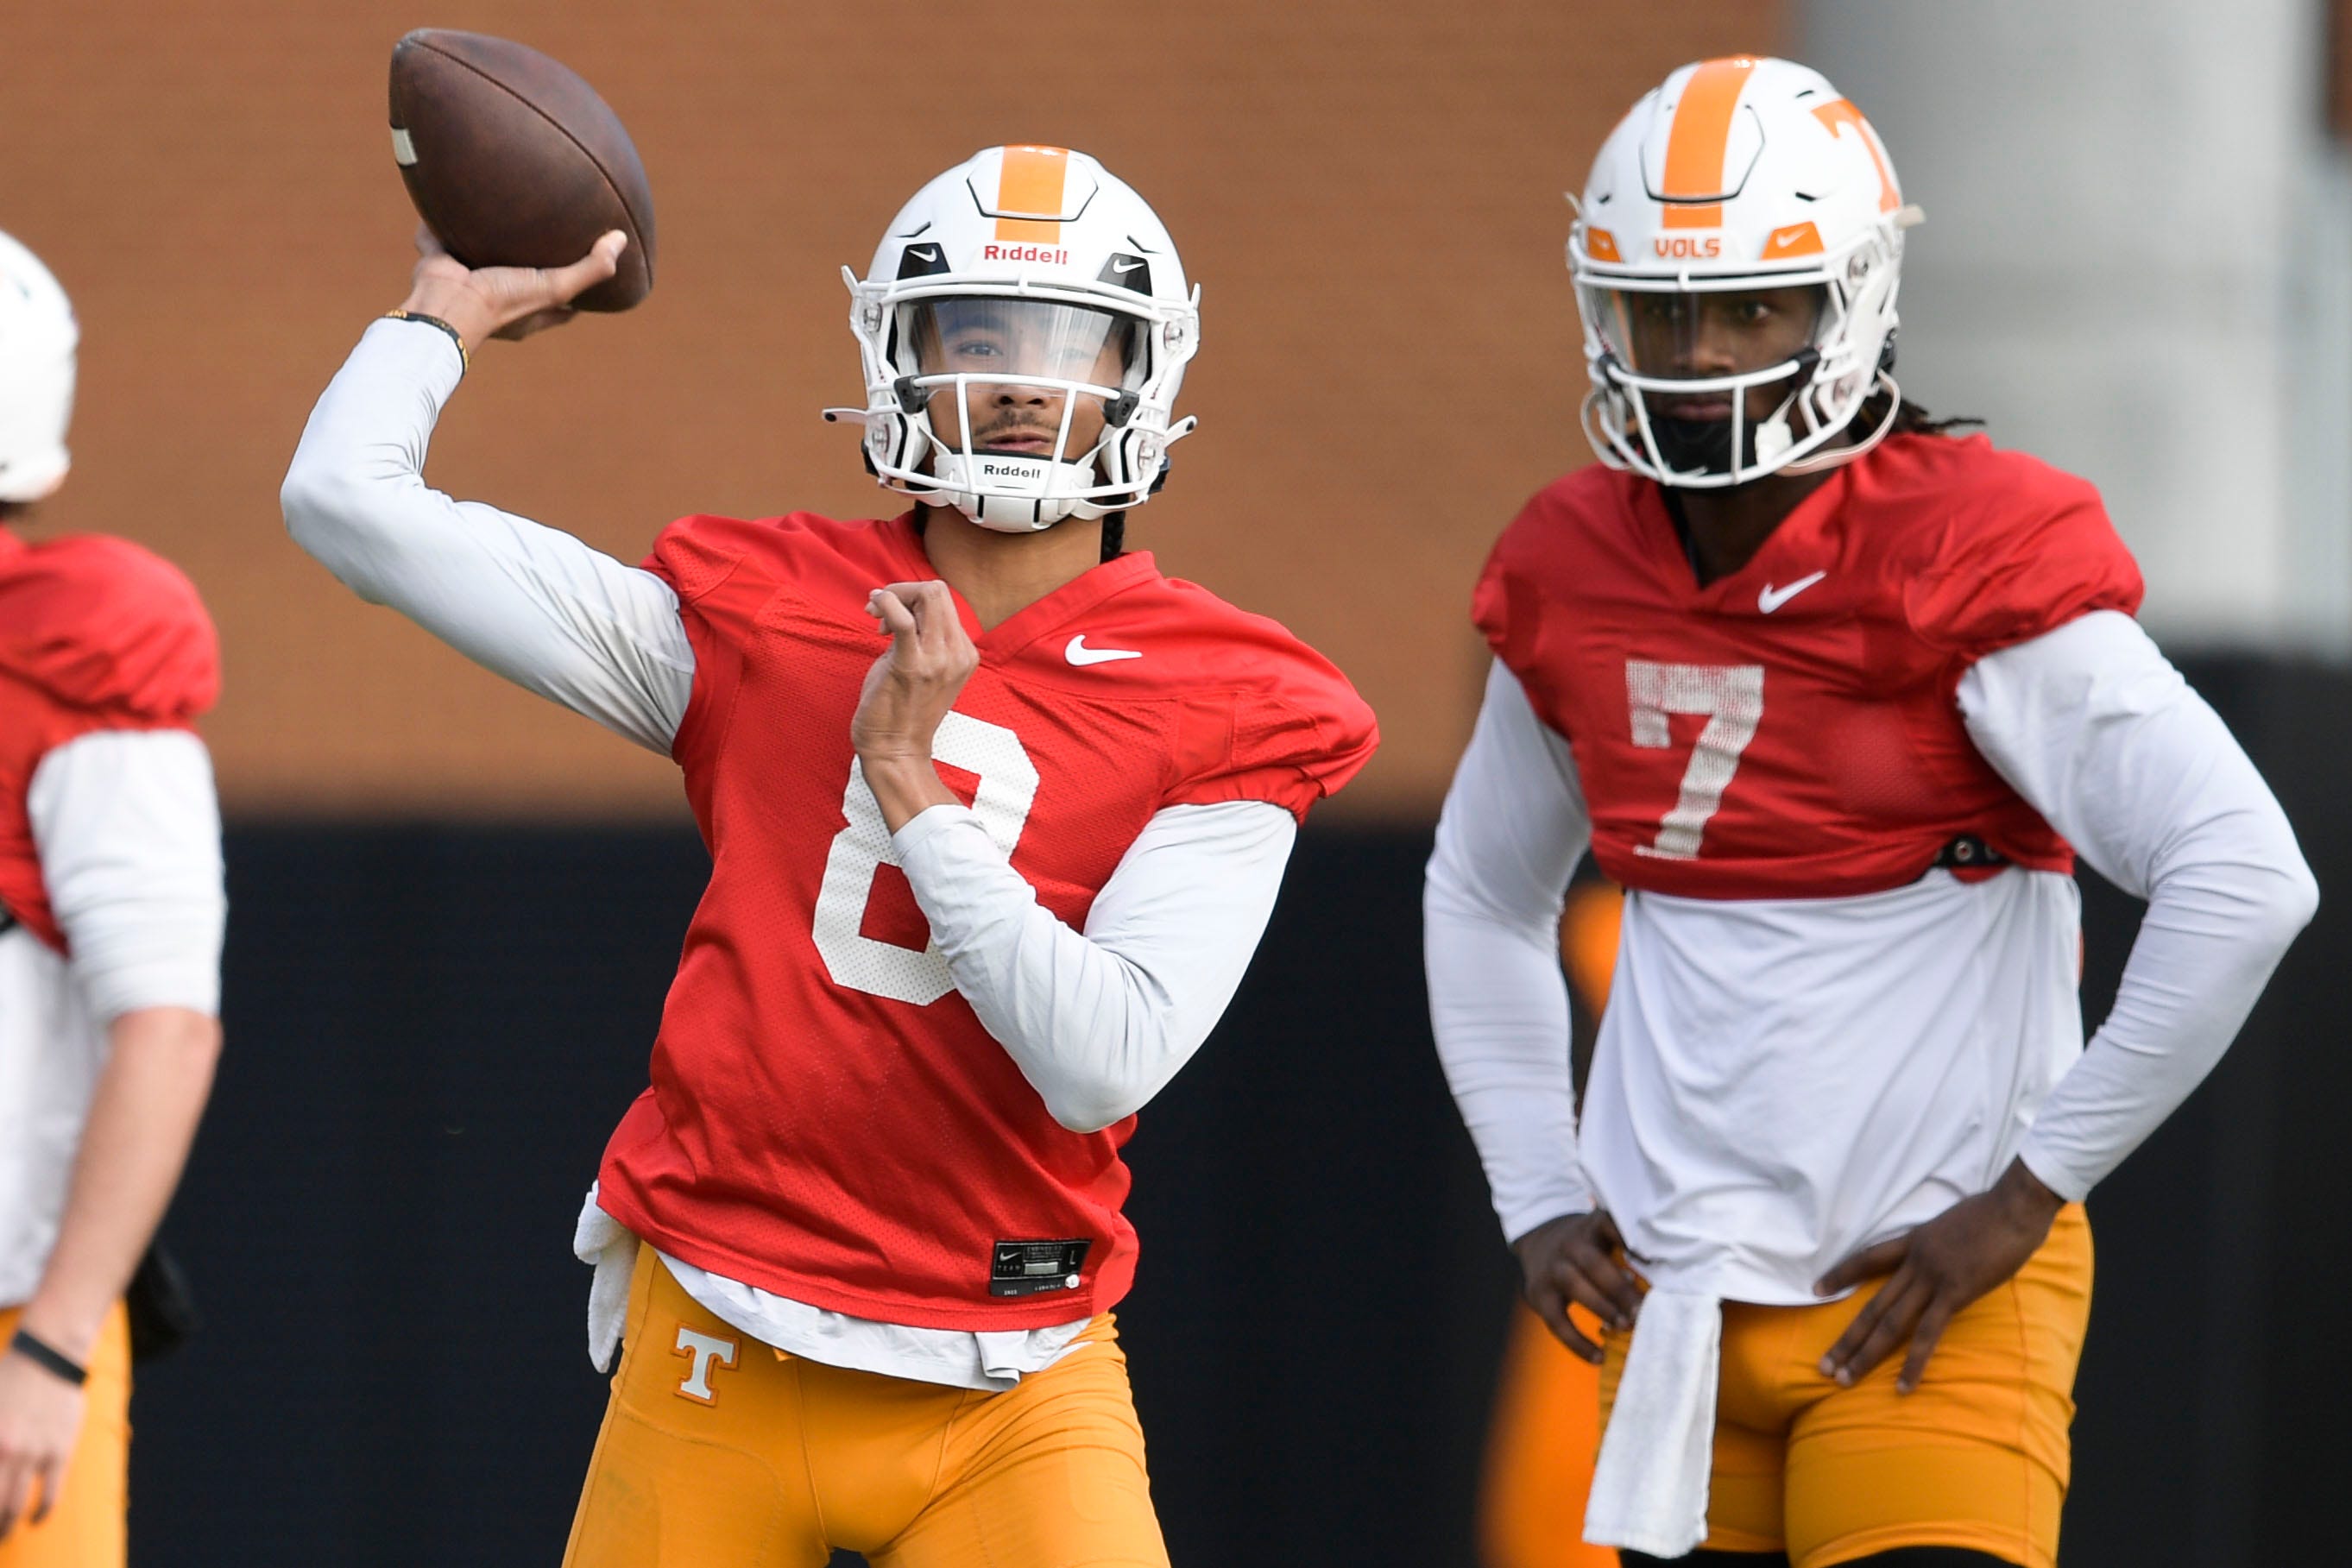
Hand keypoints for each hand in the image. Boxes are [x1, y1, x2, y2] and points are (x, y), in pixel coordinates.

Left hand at [0, 1343, 87, 1538]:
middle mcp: (5, 1452)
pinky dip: (41, 1512)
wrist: (49, 1356)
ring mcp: (34, 1454)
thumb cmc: (6, 1379)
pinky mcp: (59, 1451)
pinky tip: (35, 1519)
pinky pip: (50, 1492)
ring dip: (6, 1525)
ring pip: (14, 1505)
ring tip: (4, 1533)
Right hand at [395, 226, 626, 350]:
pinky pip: (439, 239)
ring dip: (487, 238)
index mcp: (528, 310)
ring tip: (500, 209)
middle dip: (532, 258)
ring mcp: (468, 280)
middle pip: (521, 276)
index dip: (577, 287)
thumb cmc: (502, 304)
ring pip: (480, 255)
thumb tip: (621, 240)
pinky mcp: (439, 263)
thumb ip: (590, 268)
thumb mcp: (555, 287)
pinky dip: (440, 224)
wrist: (444, 306)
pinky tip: (449, 196)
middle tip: (547, 231)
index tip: (591, 266)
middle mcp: (499, 297)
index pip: (561, 302)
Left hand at [851, 581, 977, 830]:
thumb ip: (922, 637)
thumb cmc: (901, 710)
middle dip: (904, 590)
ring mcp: (938, 660)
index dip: (913, 597)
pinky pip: (904, 620)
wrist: (895, 751)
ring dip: (895, 596)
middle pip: (938, 591)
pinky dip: (888, 603)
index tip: (889, 618)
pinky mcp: (911, 667)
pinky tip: (875, 607)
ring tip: (876, 617)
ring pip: (927, 595)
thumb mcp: (924, 668)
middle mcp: (957, 654)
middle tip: (879, 611)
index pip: (945, 600)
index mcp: (964, 653)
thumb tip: (902, 605)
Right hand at [1512, 1209, 1643, 1365]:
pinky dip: (1578, 1342)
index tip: (1654, 1261)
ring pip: (1575, 1286)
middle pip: (1593, 1263)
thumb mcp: (1604, 1236)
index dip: (1629, 1241)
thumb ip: (1630, 1253)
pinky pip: (1557, 1322)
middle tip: (1643, 1312)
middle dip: (1620, 1289)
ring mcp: (1552, 1269)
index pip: (1609, 1225)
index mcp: (1592, 1227)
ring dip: (1603, 1308)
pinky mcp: (1539, 1295)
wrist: (1540, 1242)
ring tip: (1625, 1327)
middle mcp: (1570, 1244)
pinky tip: (1599, 1356)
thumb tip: (1669, 1286)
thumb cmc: (1590, 1246)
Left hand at [1814, 1157, 2064, 1392]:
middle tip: (1823, 1366)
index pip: (1867, 1258)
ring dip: (1865, 1355)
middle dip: (1846, 1339)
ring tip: (1844, 1380)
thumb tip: (1944, 1255)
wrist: (2013, 1206)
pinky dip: (1914, 1363)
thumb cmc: (1994, 1212)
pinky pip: (1928, 1334)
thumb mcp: (1953, 1223)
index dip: (1841, 1275)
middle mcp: (1914, 1262)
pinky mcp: (1954, 1295)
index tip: (1816, 1290)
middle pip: (1872, 1306)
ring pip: (1889, 1324)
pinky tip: (1902, 1386)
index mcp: (1913, 1242)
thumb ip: (1940, 1244)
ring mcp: (1931, 1279)